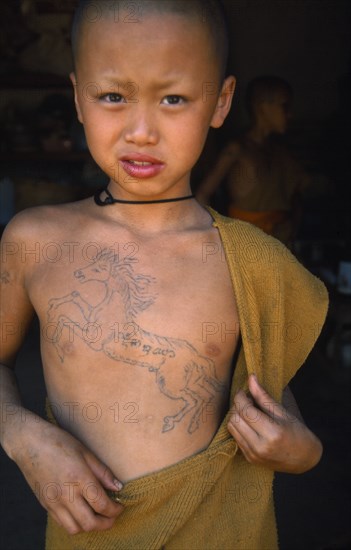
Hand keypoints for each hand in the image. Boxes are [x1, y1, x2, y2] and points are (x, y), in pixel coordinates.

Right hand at [13, 413, 122, 534]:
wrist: (29, 443)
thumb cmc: (59, 442)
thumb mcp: (85, 452)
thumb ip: (102, 472)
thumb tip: (118, 487)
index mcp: (78, 478)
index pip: (102, 504)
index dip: (115, 510)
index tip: (121, 506)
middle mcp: (65, 494)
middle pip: (90, 523)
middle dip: (106, 523)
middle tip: (113, 515)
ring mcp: (53, 502)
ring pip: (75, 528)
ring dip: (90, 526)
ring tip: (98, 516)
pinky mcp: (45, 505)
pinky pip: (62, 523)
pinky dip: (75, 523)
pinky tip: (82, 512)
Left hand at [227, 374, 321, 472]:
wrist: (304, 459)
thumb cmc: (297, 433)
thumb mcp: (283, 412)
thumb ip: (264, 396)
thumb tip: (251, 378)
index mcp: (272, 432)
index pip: (245, 410)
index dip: (240, 397)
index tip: (244, 391)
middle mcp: (260, 446)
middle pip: (235, 418)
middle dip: (238, 405)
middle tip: (248, 400)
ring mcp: (253, 455)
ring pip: (231, 427)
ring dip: (236, 416)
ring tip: (249, 412)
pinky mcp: (249, 459)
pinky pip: (235, 437)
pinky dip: (239, 427)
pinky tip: (249, 424)